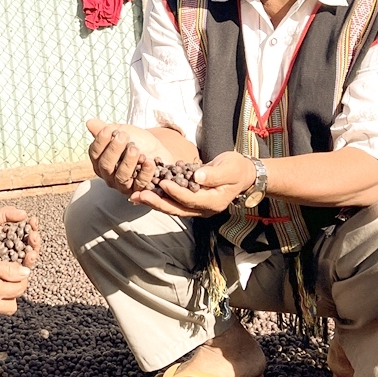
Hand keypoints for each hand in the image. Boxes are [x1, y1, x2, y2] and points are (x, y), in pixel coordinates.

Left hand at [0, 207, 41, 268]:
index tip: (34, 221)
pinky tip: (20, 264)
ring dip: (31, 257)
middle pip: (30, 249)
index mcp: (12, 237)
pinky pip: (13, 274)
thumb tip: (25, 214)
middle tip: (34, 237)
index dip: (33, 227)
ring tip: (31, 252)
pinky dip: (19, 271)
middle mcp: (12, 252)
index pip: (27, 233)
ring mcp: (6, 264)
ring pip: (25, 263)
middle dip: (35, 243)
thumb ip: (6, 214)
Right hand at [86, 118, 171, 194]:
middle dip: (114, 150)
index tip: (108, 130)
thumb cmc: (137, 141)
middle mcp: (108, 175)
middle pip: (106, 165)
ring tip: (136, 149)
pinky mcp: (138, 190)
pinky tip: (150, 161)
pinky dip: (145, 173)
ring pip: (121, 176)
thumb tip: (90, 122)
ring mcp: (122, 185)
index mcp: (100, 161)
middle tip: (124, 136)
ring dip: (128, 161)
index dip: (100, 142)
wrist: (158, 151)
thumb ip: (105, 129)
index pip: (95, 153)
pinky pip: (139, 184)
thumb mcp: (122, 132)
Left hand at [130, 151, 256, 217]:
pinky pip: (172, 201)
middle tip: (138, 195)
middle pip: (177, 208)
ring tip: (135, 195)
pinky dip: (158, 197)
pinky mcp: (190, 201)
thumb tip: (197, 177)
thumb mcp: (230, 168)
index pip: (191, 199)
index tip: (162, 182)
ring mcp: (196, 207)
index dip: (176, 192)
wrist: (242, 173)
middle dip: (157, 202)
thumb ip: (214, 174)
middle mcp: (203, 208)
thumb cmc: (237, 168)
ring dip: (153, 202)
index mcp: (214, 201)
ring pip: (172, 207)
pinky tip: (143, 192)